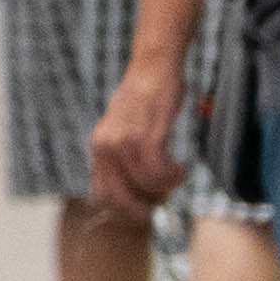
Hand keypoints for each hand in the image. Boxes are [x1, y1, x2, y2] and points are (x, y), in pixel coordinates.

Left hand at [83, 88, 181, 219]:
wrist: (153, 67)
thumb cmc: (144, 100)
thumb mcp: (123, 129)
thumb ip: (122, 157)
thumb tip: (136, 191)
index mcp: (98, 148)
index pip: (102, 195)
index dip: (123, 210)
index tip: (142, 213)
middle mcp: (105, 147)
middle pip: (121, 197)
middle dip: (144, 208)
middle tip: (163, 203)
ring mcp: (123, 141)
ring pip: (146, 184)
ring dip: (167, 186)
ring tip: (178, 175)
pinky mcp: (145, 135)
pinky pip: (159, 170)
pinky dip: (173, 174)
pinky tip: (182, 166)